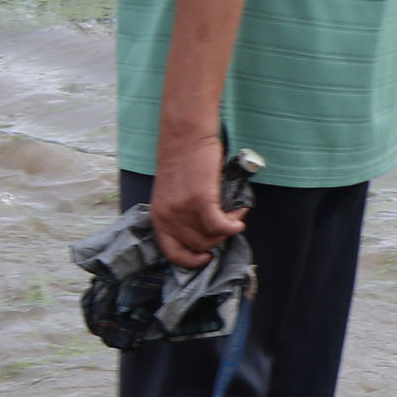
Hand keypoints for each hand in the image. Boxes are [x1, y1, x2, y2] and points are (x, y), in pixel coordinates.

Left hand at [149, 131, 246, 269]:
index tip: (205, 256)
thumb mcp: (172, 195)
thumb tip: (205, 233)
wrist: (184, 136)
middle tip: (227, 221)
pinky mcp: (199, 200)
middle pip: (198, 245)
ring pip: (212, 236)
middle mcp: (167, 217)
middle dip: (217, 238)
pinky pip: (220, 226)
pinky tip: (238, 218)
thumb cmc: (182, 161)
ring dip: (228, 228)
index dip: (191, 260)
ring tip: (233, 212)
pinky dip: (233, 225)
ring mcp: (182, 210)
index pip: (172, 253)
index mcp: (158, 217)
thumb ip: (181, 215)